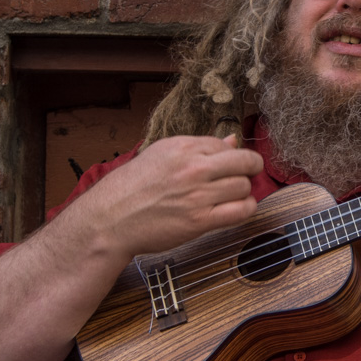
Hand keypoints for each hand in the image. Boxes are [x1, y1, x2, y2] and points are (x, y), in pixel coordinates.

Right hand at [79, 135, 264, 259]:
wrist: (110, 219)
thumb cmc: (132, 188)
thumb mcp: (161, 154)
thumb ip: (198, 147)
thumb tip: (231, 139)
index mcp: (182, 147)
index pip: (226, 145)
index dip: (231, 156)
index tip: (229, 165)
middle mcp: (193, 168)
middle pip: (244, 163)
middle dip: (249, 169)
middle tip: (245, 175)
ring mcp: (198, 195)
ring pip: (244, 187)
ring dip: (243, 192)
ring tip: (231, 196)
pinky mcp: (200, 220)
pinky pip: (241, 211)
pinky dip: (246, 209)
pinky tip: (238, 208)